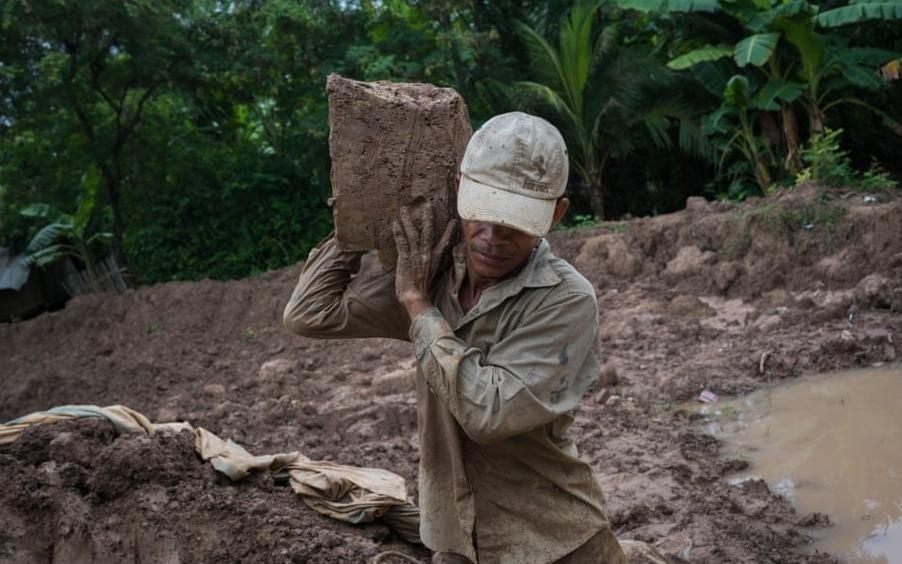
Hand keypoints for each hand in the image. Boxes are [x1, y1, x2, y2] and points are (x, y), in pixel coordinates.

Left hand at [392, 204, 456, 318]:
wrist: (415, 297)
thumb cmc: (421, 291)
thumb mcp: (429, 276)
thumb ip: (428, 267)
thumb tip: (426, 264)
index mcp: (434, 259)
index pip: (443, 242)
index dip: (449, 231)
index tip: (453, 221)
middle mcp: (427, 254)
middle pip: (428, 232)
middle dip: (428, 217)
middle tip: (427, 204)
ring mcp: (416, 255)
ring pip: (413, 233)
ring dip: (408, 220)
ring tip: (404, 209)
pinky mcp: (405, 258)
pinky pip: (402, 242)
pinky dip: (398, 232)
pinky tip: (395, 223)